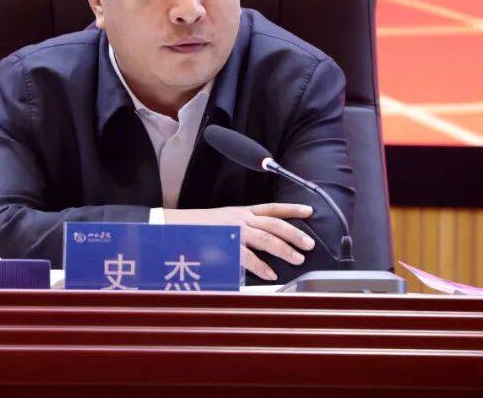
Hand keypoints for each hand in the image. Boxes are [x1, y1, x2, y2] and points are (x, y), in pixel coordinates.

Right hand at [163, 203, 314, 281]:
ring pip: (265, 238)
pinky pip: (247, 256)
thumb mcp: (224, 221)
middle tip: (309, 243)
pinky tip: (270, 274)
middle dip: (294, 233)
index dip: (292, 209)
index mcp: (241, 211)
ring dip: (283, 249)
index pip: (272, 208)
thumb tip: (264, 241)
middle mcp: (240, 218)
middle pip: (274, 223)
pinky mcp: (224, 244)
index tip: (309, 210)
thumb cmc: (198, 227)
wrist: (173, 227)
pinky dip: (260, 266)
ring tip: (298, 258)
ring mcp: (233, 231)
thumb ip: (243, 227)